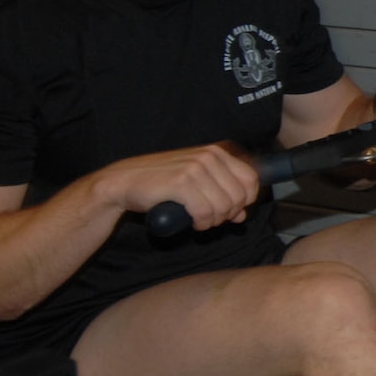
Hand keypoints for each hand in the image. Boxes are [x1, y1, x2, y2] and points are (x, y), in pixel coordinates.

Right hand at [104, 143, 258, 230]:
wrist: (125, 182)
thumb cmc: (162, 182)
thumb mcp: (197, 181)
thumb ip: (222, 193)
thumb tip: (242, 215)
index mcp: (216, 152)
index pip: (251, 179)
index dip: (246, 200)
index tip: (233, 210)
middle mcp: (208, 157)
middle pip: (240, 196)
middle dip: (229, 213)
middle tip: (212, 218)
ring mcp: (195, 168)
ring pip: (224, 206)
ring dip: (214, 221)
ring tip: (201, 220)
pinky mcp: (181, 183)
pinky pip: (206, 212)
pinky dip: (202, 223)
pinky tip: (193, 221)